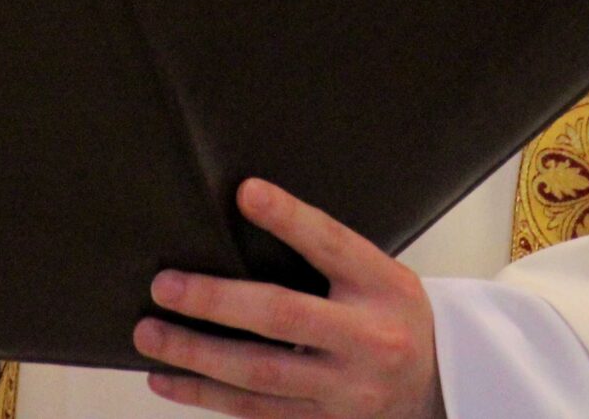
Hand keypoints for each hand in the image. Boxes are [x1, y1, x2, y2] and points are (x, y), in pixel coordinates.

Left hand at [136, 179, 445, 418]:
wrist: (438, 388)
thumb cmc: (395, 317)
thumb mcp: (381, 274)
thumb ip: (327, 254)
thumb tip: (248, 211)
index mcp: (383, 287)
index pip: (333, 245)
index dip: (290, 218)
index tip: (247, 193)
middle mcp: (366, 339)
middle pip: (283, 317)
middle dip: (216, 301)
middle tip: (164, 285)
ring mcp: (344, 390)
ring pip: (259, 374)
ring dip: (196, 355)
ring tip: (150, 335)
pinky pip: (255, 412)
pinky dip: (206, 396)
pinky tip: (168, 380)